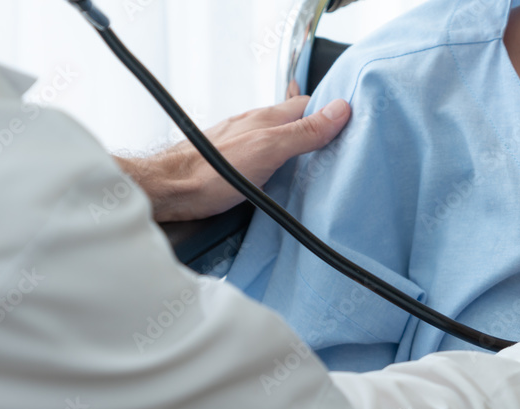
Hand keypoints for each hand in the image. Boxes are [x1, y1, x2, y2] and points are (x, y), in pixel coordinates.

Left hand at [115, 96, 350, 222]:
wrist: (168, 192)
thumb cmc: (208, 174)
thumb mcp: (267, 150)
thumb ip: (304, 132)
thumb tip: (339, 110)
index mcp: (266, 118)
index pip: (309, 105)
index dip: (331, 111)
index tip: (351, 123)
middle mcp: (254, 126)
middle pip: (295, 121)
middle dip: (317, 129)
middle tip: (339, 144)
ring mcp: (241, 143)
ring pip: (278, 138)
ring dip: (298, 147)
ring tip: (317, 161)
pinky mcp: (232, 163)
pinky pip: (264, 156)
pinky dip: (279, 163)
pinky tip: (282, 177)